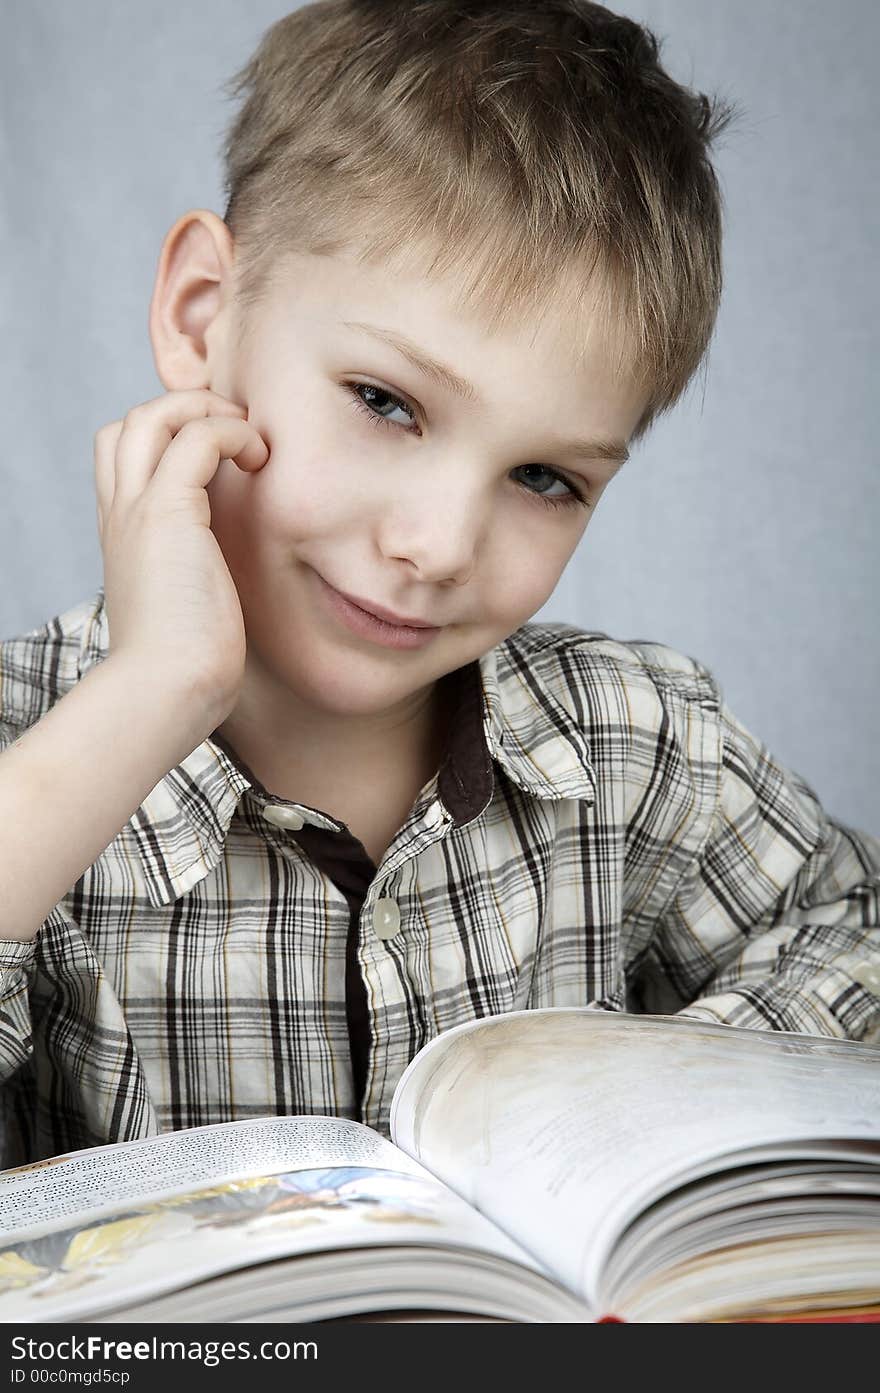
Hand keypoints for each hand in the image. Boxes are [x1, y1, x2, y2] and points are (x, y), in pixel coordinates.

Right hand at [93, 388, 268, 728]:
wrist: (164, 694)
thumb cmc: (183, 672)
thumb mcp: (188, 613)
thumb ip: (199, 583)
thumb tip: (230, 590)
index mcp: (123, 537)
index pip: (124, 458)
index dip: (168, 440)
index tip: (221, 458)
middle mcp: (122, 515)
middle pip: (129, 424)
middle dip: (184, 411)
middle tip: (236, 437)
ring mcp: (139, 510)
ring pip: (152, 415)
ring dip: (205, 410)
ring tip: (248, 440)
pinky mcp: (169, 513)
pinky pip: (196, 437)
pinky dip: (231, 432)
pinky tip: (259, 460)